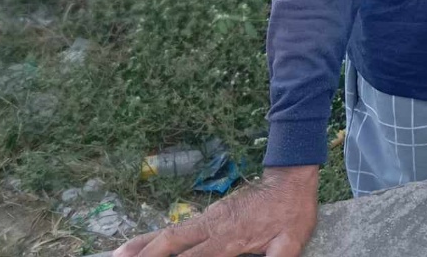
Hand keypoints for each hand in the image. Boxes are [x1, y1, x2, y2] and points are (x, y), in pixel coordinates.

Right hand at [113, 164, 318, 256]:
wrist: (291, 178)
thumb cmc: (293, 213)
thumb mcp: (291, 242)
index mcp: (231, 238)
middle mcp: (212, 227)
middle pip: (171, 244)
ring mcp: (207, 219)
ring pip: (167, 234)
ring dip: (140, 247)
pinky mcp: (207, 215)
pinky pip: (174, 228)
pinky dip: (150, 238)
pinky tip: (134, 246)